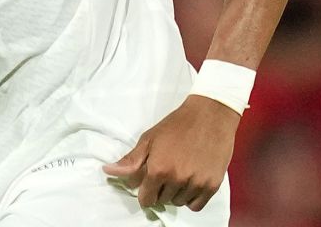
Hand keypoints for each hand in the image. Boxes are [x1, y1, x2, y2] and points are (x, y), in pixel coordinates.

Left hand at [102, 95, 239, 211]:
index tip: (149, 184)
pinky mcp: (212, 185)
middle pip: (162, 200)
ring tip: (180, 173)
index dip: (145, 192)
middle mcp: (177, 180)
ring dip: (176, 193)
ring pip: (179, 202)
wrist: (209, 115)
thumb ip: (131, 161)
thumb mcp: (149, 139)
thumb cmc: (177, 125)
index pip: (146, 199)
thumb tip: (108, 171)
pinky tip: (190, 182)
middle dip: (160, 189)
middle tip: (167, 171)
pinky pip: (196, 206)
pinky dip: (191, 198)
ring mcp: (196, 184)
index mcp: (158, 169)